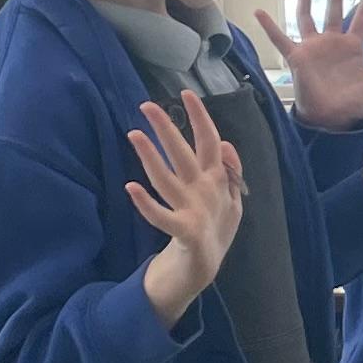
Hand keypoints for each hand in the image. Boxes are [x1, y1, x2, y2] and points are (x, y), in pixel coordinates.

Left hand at [128, 88, 246, 320]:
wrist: (205, 270)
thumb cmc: (214, 230)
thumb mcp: (231, 200)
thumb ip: (230, 172)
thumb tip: (225, 143)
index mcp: (217, 181)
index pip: (210, 141)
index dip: (200, 117)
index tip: (186, 92)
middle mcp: (205, 191)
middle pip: (185, 153)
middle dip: (167, 128)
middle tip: (147, 106)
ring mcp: (195, 211)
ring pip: (169, 179)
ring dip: (150, 157)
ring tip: (133, 135)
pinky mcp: (185, 233)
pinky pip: (162, 216)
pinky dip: (147, 204)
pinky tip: (130, 188)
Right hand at [260, 0, 362, 130]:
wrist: (332, 120)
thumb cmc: (356, 104)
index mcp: (353, 46)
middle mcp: (332, 41)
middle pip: (334, 6)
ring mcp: (313, 47)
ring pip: (308, 15)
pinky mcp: (297, 57)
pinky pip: (280, 39)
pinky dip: (269, 26)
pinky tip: (259, 11)